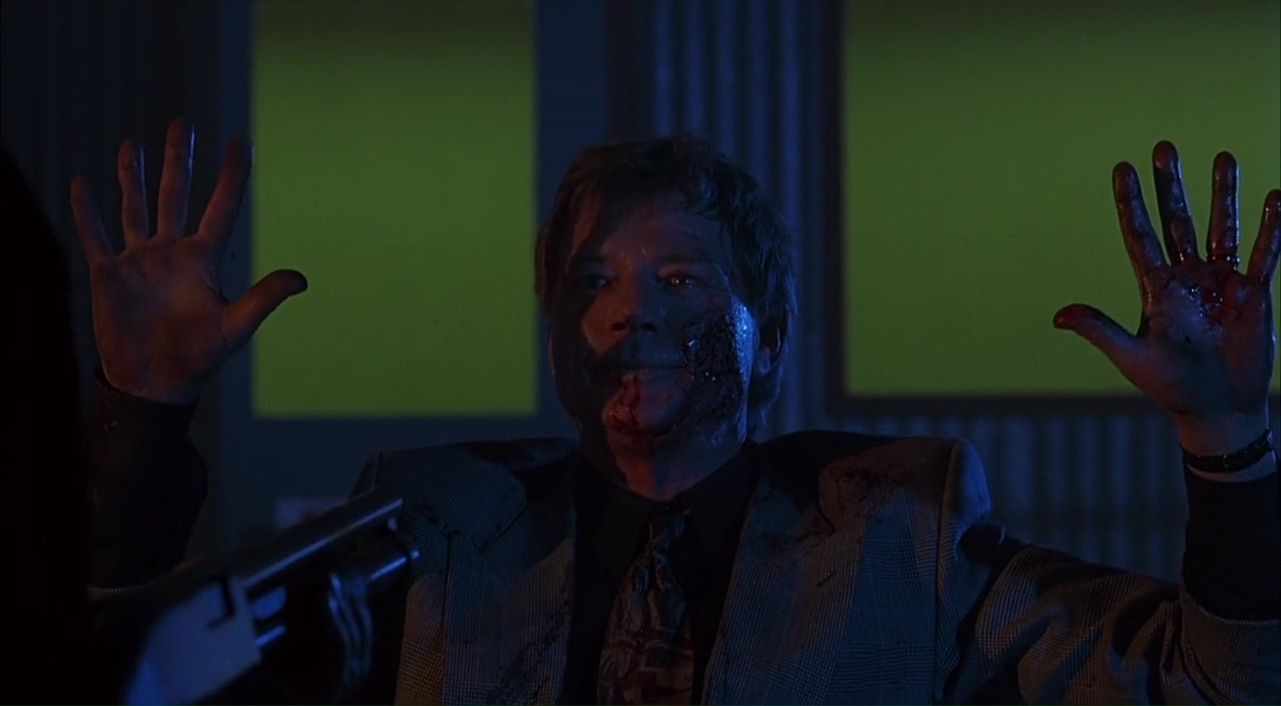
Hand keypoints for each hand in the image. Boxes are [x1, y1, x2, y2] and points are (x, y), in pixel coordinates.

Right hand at [71, 118, 306, 403]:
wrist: (156, 383)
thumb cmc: (200, 357)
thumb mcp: (236, 325)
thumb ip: (265, 298)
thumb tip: (303, 279)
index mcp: (204, 259)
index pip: (222, 206)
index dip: (232, 175)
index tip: (241, 141)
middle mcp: (172, 252)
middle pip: (175, 196)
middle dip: (178, 160)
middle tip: (182, 124)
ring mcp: (140, 260)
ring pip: (135, 208)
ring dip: (133, 177)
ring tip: (133, 144)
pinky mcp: (109, 275)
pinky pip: (96, 236)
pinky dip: (88, 211)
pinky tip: (83, 182)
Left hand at [1054, 141, 1279, 454]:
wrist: (1216, 409)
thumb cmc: (1170, 386)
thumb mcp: (1132, 356)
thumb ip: (1100, 330)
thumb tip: (1058, 316)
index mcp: (1155, 287)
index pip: (1139, 235)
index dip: (1131, 203)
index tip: (1122, 167)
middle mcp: (1186, 276)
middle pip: (1177, 219)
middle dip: (1172, 185)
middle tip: (1165, 147)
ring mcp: (1220, 281)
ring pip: (1221, 226)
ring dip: (1223, 194)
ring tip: (1223, 157)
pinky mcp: (1253, 292)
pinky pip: (1264, 253)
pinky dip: (1271, 227)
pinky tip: (1275, 196)